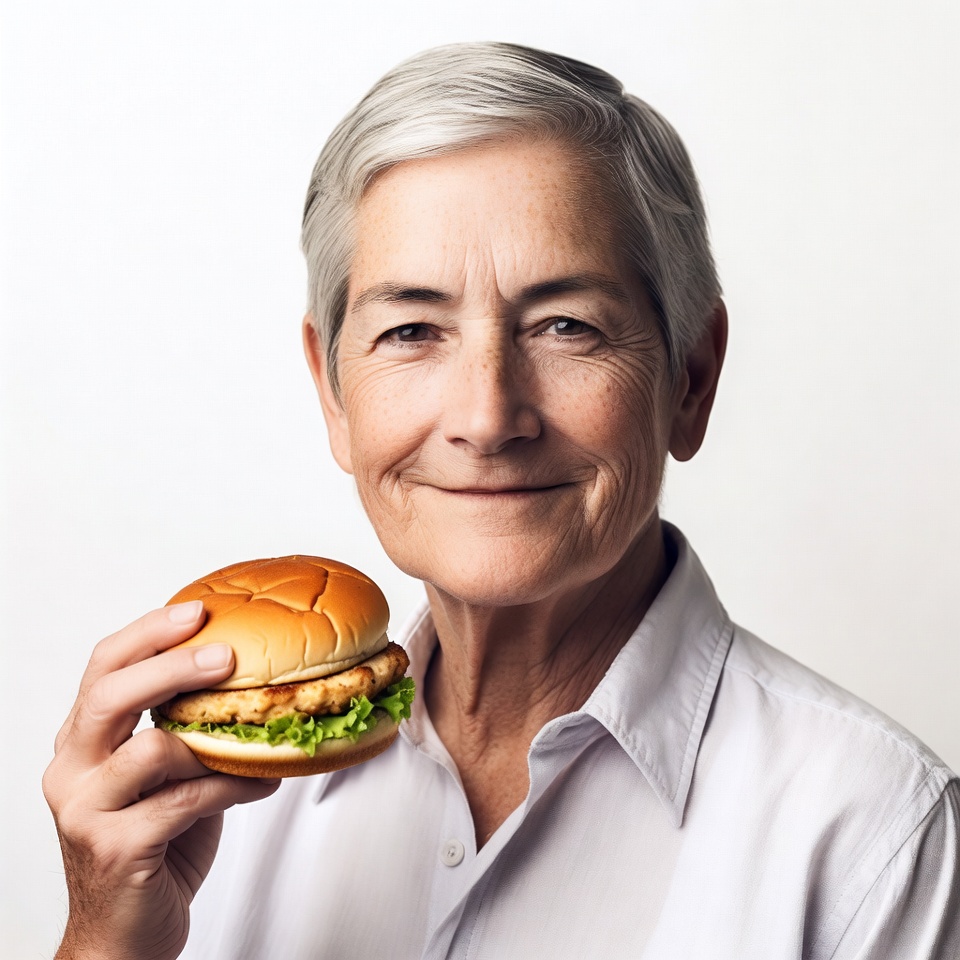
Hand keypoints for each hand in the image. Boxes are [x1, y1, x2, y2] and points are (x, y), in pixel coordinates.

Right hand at [43, 601, 280, 959]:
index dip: (149, 632)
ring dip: (214, 741)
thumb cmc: (152, 846)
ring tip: (254, 741)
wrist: (124, 936)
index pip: (104, 667)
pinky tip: (261, 784)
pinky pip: (184, 800)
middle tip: (225, 655)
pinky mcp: (114, 849)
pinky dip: (232, 786)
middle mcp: (71, 770)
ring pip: (151, 749)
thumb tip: (244, 678)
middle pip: (111, 695)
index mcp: (81, 741)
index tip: (197, 610)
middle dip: (172, 666)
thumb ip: (182, 728)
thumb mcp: (163, 774)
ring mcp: (85, 811)